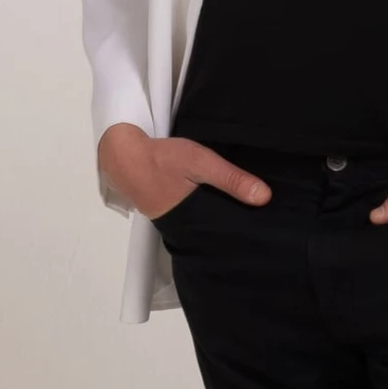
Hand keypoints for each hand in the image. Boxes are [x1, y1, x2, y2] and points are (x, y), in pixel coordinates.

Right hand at [97, 123, 268, 219]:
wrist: (121, 153)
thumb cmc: (161, 159)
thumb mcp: (201, 163)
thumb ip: (231, 179)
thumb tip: (265, 197)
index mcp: (193, 222)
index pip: (226, 235)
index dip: (244, 232)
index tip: (266, 229)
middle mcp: (183, 227)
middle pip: (216, 232)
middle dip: (235, 226)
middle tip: (261, 221)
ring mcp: (173, 220)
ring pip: (205, 222)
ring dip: (220, 216)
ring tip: (246, 211)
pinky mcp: (168, 209)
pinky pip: (193, 213)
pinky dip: (205, 208)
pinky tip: (217, 200)